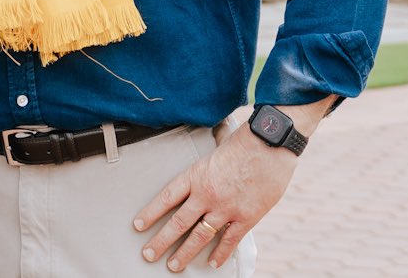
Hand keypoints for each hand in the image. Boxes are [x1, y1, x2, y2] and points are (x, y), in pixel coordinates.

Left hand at [132, 110, 298, 271]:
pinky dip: (220, 254)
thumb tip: (205, 172)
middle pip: (178, 223)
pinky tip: (212, 263)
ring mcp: (225, 208)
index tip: (139, 225)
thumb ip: (207, 168)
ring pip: (199, 236)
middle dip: (161, 241)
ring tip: (174, 266)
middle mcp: (206, 194)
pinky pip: (230, 241)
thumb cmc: (244, 141)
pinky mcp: (246, 217)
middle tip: (149, 254)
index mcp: (196, 175)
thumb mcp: (215, 150)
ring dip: (184, 253)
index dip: (150, 213)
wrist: (269, 142)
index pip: (166, 198)